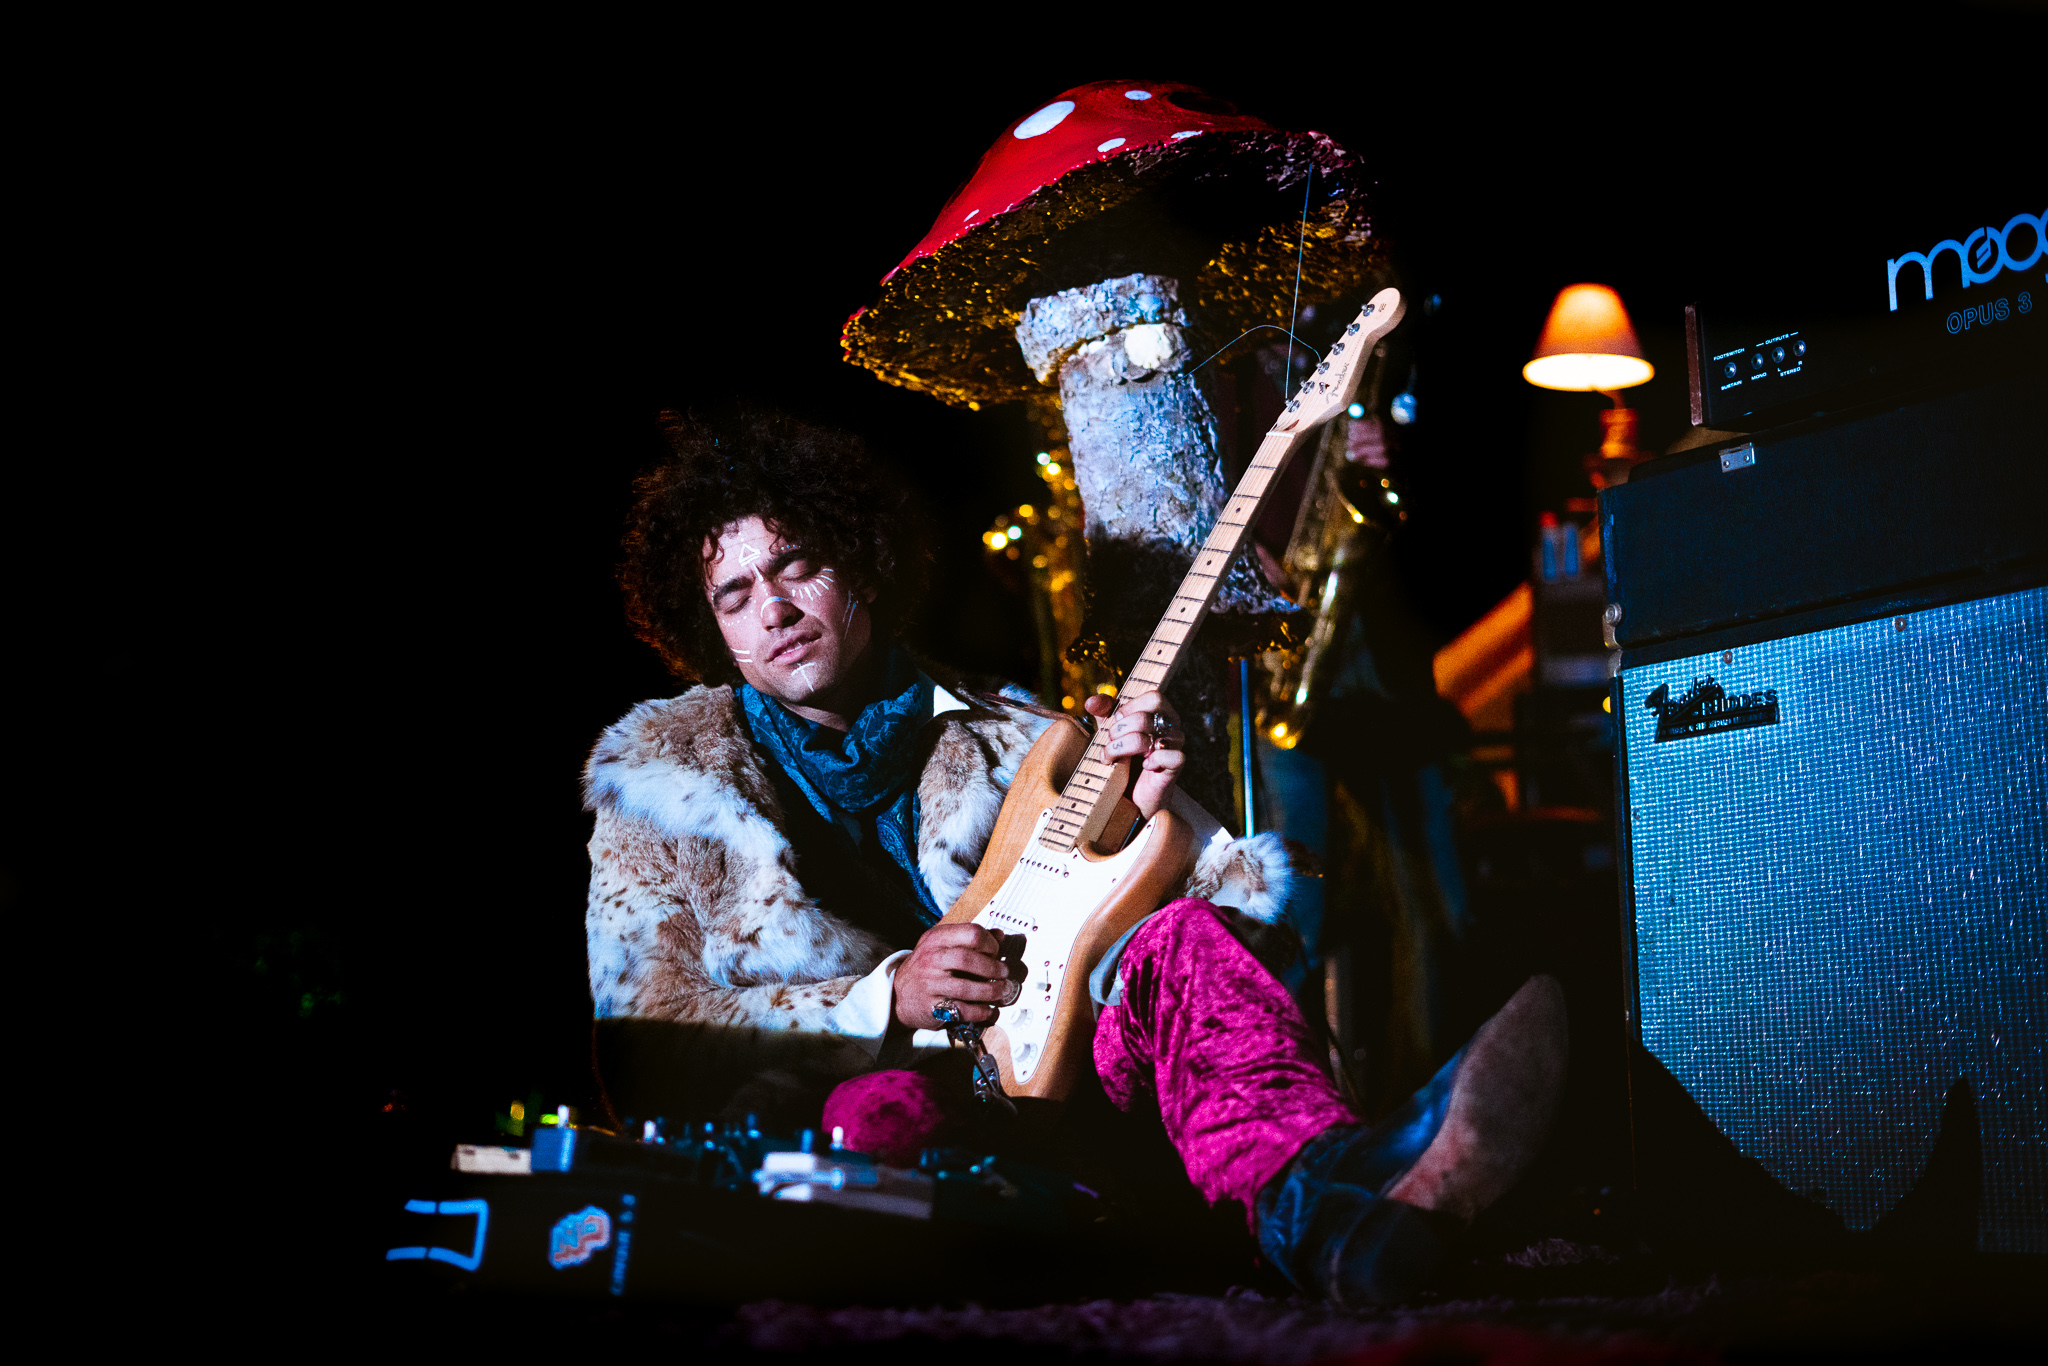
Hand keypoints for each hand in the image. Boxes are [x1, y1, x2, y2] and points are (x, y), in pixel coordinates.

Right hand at [892, 923, 1021, 1031]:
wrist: (898, 995)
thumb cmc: (926, 968)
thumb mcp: (941, 946)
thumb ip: (969, 939)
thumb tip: (999, 935)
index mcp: (936, 939)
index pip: (971, 933)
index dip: (990, 943)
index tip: (995, 953)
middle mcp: (931, 959)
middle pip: (969, 959)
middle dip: (993, 968)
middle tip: (1003, 974)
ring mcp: (930, 983)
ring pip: (967, 987)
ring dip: (991, 991)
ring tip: (1000, 991)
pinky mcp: (931, 1007)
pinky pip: (962, 1010)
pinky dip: (980, 1011)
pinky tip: (988, 1009)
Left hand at [1083, 689, 1184, 819]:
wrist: (1134, 792)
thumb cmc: (1125, 756)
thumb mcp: (1112, 730)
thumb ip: (1104, 712)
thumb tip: (1091, 702)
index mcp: (1160, 710)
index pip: (1153, 697)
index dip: (1129, 707)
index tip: (1116, 720)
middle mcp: (1172, 724)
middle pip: (1144, 718)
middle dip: (1119, 732)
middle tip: (1110, 743)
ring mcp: (1176, 743)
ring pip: (1147, 739)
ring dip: (1122, 749)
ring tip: (1113, 758)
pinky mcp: (1177, 764)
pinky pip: (1165, 756)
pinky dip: (1149, 762)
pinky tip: (1144, 767)